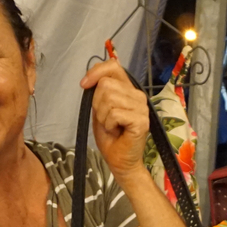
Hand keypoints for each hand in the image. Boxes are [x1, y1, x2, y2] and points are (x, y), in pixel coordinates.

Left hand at [81, 54, 149, 182]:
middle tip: (106, 119)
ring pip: (109, 98)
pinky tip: (116, 131)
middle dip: (97, 104)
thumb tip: (89, 79)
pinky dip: (109, 124)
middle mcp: (137, 95)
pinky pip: (114, 113)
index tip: (84, 85)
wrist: (120, 161)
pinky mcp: (141, 121)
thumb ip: (99, 92)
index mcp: (128, 89)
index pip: (113, 66)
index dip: (96, 72)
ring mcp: (142, 108)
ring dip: (103, 116)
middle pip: (106, 84)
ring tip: (111, 126)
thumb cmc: (110, 137)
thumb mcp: (99, 109)